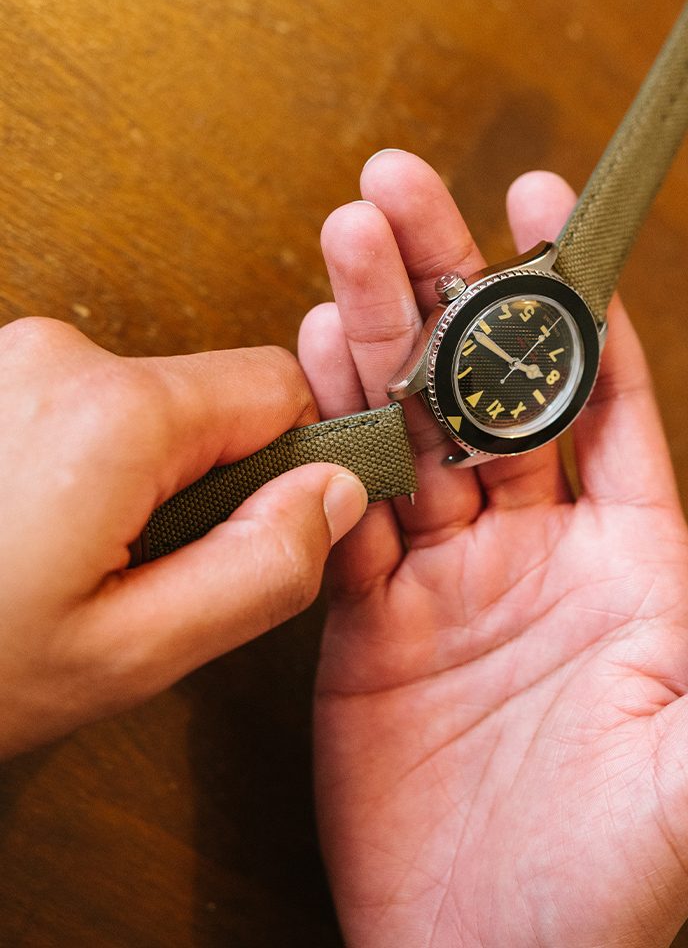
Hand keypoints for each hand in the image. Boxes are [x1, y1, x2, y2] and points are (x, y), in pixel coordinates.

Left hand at [0, 319, 365, 758]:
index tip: (264, 526)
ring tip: (75, 554)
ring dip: (141, 475)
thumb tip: (333, 494)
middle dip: (207, 477)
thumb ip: (261, 569)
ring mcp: (12, 359)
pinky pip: (85, 405)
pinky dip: (87, 462)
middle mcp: (59, 357)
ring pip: (146, 404)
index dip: (294, 461)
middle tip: (148, 566)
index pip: (279, 389)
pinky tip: (37, 527)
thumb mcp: (129, 653)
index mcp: (115, 415)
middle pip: (210, 395)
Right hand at [299, 150, 687, 947]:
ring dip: (375, 338)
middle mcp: (532, 550)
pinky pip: (343, 507)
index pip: (602, 397)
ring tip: (346, 247)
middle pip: (484, 389)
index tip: (543, 199)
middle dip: (446, 284)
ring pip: (405, 428)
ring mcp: (443, 577)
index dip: (572, 296)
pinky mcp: (367, 617)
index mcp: (627, 559)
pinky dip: (323, 434)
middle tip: (400, 191)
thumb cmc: (608, 878)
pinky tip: (307, 362)